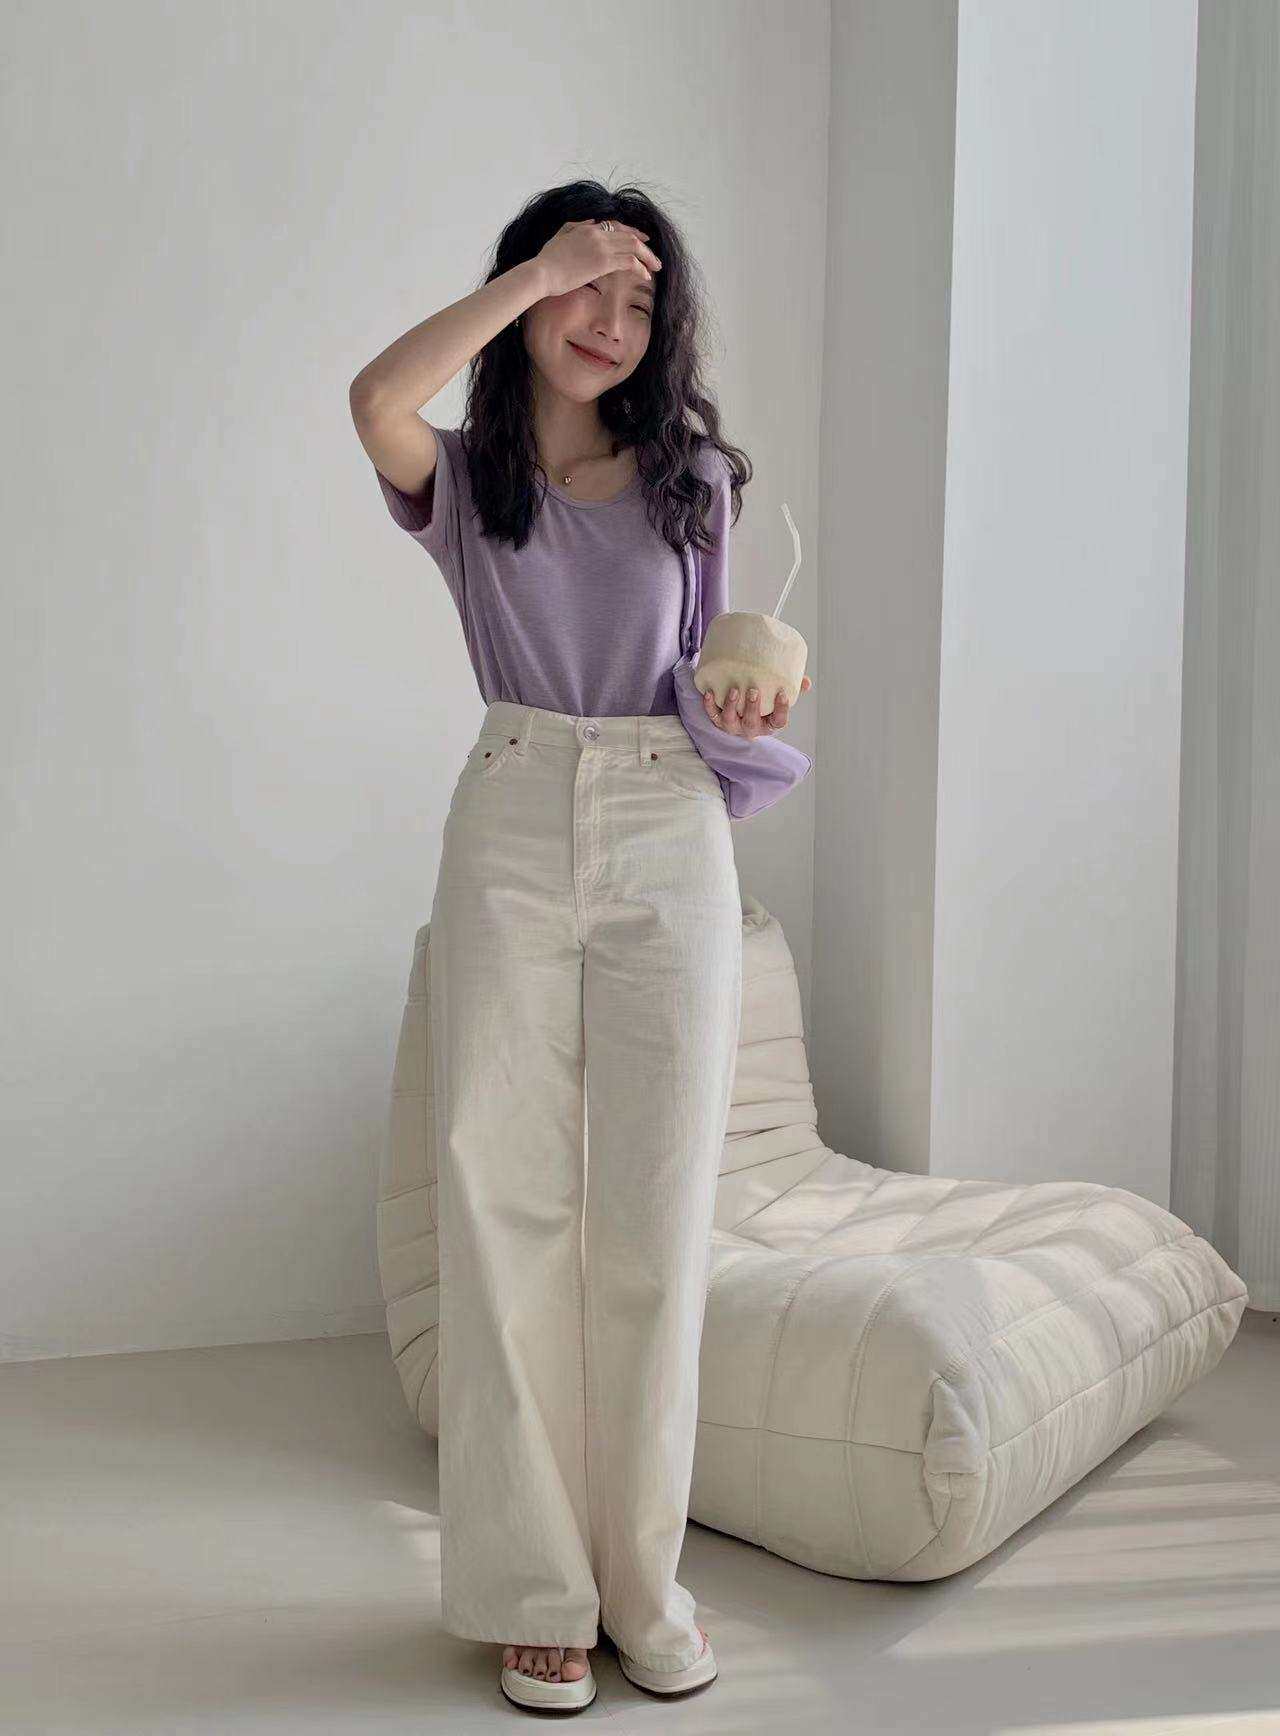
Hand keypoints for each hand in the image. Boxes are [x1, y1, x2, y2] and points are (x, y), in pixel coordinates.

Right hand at [533, 218, 661, 299]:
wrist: (542, 273)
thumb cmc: (547, 261)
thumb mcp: (560, 236)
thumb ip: (576, 227)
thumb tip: (590, 223)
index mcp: (587, 228)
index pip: (616, 226)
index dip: (632, 232)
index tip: (642, 239)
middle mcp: (597, 234)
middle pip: (629, 236)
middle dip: (645, 246)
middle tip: (654, 257)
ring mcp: (601, 247)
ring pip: (633, 247)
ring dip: (647, 257)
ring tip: (656, 267)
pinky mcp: (603, 263)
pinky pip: (629, 262)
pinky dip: (641, 268)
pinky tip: (646, 276)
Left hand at [703, 675, 811, 738]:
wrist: (741, 705)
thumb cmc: (764, 701)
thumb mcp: (778, 696)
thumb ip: (792, 688)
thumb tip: (806, 682)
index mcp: (769, 723)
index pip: (779, 721)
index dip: (781, 710)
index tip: (782, 694)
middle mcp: (751, 728)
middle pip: (752, 724)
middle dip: (752, 709)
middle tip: (753, 691)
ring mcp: (733, 726)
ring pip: (730, 722)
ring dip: (730, 706)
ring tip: (733, 690)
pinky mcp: (718, 721)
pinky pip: (712, 716)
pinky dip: (709, 705)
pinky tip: (709, 693)